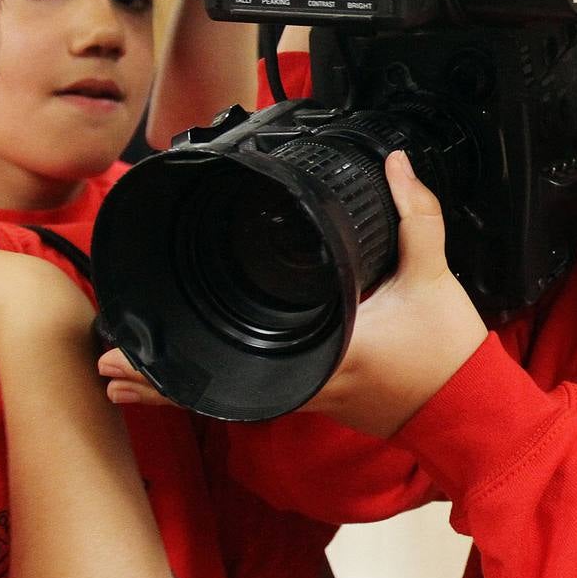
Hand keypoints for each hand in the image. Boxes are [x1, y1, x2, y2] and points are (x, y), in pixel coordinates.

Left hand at [101, 153, 486, 437]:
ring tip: (128, 376)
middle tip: (107, 360)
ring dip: (181, 385)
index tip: (136, 345)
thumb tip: (396, 166)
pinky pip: (253, 390)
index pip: (239, 358)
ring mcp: (308, 396)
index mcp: (326, 350)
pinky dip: (216, 382)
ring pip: (229, 392)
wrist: (468, 411)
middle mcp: (307, 382)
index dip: (182, 360)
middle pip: (218, 384)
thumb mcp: (432, 276)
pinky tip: (194, 375)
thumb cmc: (447, 355)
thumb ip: (414, 216)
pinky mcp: (317, 397)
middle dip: (160, 376)